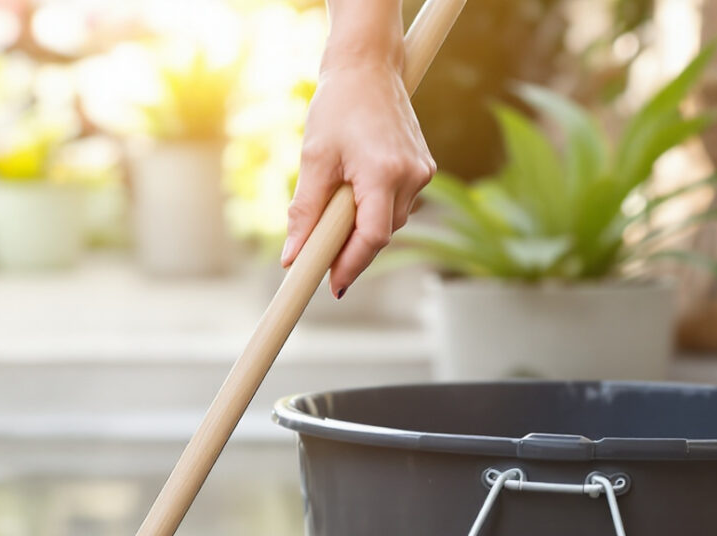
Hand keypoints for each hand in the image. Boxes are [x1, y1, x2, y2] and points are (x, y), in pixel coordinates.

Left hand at [280, 56, 434, 295]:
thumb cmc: (338, 106)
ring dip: (360, 229)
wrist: (368, 68)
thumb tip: (293, 255)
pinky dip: (373, 209)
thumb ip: (305, 211)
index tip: (331, 286)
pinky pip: (396, 203)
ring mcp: (422, 171)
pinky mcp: (422, 167)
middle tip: (316, 257)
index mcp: (385, 173)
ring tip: (330, 218)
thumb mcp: (314, 159)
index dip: (350, 266)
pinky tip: (351, 197)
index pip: (373, 237)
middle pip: (381, 234)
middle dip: (349, 250)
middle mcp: (412, 175)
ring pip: (390, 221)